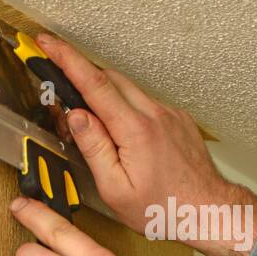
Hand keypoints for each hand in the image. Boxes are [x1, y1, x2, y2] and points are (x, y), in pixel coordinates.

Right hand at [35, 32, 256, 255]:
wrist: (209, 211)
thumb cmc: (163, 209)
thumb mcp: (116, 190)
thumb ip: (94, 149)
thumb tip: (75, 116)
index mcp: (135, 130)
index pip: (94, 83)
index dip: (67, 59)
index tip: (47, 44)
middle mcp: (154, 114)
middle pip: (110, 78)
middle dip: (81, 72)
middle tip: (58, 79)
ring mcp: (169, 114)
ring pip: (128, 89)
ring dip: (104, 93)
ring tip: (90, 117)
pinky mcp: (177, 119)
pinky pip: (145, 102)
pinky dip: (127, 107)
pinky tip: (122, 131)